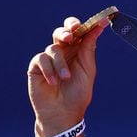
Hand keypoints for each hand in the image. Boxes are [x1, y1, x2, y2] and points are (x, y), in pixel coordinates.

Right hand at [27, 16, 108, 136]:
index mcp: (77, 51)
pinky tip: (53, 82)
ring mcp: (49, 59)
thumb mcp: (87, 69)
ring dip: (60, 63)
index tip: (92, 22)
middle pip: (62, 31)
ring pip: (53, 48)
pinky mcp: (36, 66)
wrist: (63, 113)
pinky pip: (41, 58)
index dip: (82, 25)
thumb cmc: (78, 94)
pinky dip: (49, 69)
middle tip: (71, 36)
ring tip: (65, 78)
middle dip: (66, 30)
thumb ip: (89, 47)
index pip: (78, 32)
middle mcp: (63, 52)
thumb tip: (99, 26)